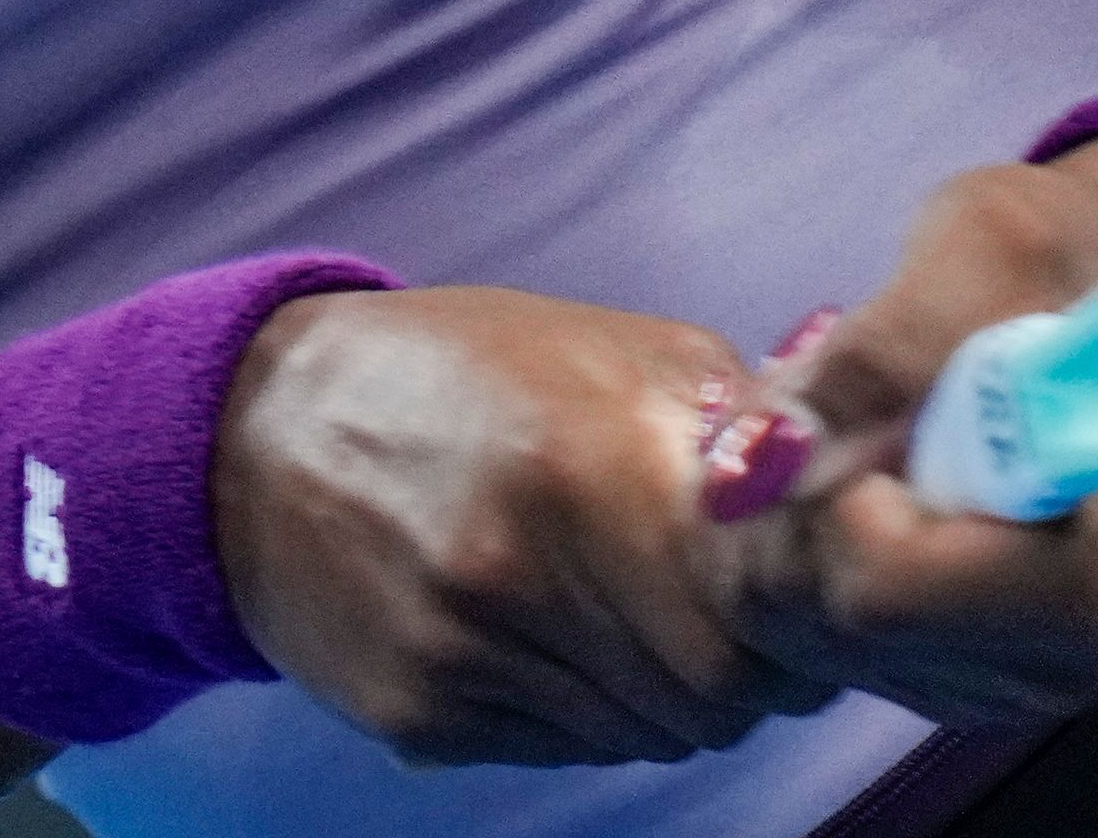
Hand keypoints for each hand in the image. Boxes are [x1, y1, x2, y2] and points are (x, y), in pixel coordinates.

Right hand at [213, 285, 834, 765]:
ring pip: (648, 736)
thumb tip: (845, 484)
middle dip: (753, 669)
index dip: (798, 621)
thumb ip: (728, 421)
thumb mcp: (602, 348)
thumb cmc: (455, 371)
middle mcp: (521, 575)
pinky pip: (568, 749)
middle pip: (715, 698)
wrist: (251, 432)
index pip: (759, 621)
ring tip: (645, 614)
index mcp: (586, 465)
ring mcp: (463, 660)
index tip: (796, 592)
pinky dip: (597, 709)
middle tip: (738, 614)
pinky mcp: (420, 721)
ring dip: (677, 692)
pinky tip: (568, 637)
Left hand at [724, 142, 1097, 722]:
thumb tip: (771, 456)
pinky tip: (835, 467)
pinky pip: (791, 631)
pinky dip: (782, 541)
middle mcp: (1057, 663)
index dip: (838, 486)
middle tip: (830, 391)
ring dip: (776, 509)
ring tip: (838, 418)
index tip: (866, 400)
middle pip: (826, 615)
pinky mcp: (936, 672)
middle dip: (792, 491)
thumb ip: (879, 354)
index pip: (887, 588)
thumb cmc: (1057, 261)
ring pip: (790, 627)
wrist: (1087, 291)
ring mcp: (994, 680)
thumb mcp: (982, 251)